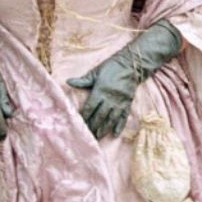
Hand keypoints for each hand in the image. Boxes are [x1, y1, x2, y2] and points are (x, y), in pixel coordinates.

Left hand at [67, 20, 181, 138]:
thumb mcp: (96, 72)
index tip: (78, 125)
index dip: (84, 117)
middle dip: (93, 126)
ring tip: (98, 137)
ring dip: (104, 129)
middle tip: (87, 136)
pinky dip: (119, 126)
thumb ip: (83, 80)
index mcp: (100, 91)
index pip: (90, 107)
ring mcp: (120, 102)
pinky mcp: (128, 103)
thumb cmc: (111, 67)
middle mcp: (110, 98)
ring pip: (111, 119)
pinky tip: (115, 134)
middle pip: (100, 116)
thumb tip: (68, 81)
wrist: (132, 64)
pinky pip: (123, 117)